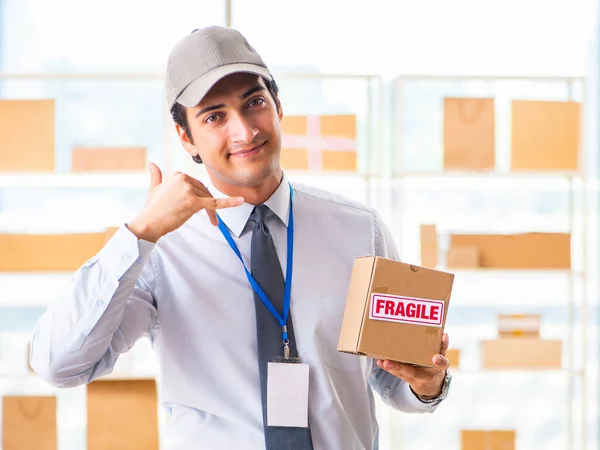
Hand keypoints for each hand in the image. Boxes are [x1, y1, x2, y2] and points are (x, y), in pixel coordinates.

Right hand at [128, 162, 243, 241]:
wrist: (149, 223)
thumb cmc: (152, 208)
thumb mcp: (154, 188)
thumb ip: (155, 175)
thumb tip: (151, 164)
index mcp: (178, 175)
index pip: (197, 184)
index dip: (200, 196)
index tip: (198, 206)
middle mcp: (184, 179)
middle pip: (205, 191)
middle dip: (208, 204)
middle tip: (211, 219)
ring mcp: (189, 190)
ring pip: (208, 199)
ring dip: (213, 212)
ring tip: (212, 222)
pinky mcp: (193, 202)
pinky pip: (214, 203)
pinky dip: (229, 202)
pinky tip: (240, 201)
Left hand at [377, 332, 449, 398]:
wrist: (431, 384)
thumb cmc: (435, 362)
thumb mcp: (442, 355)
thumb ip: (441, 345)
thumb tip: (442, 331)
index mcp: (439, 367)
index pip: (442, 363)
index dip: (440, 360)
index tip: (436, 358)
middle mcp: (427, 374)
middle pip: (414, 372)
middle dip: (401, 367)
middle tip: (390, 361)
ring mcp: (417, 378)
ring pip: (403, 373)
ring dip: (393, 367)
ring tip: (384, 361)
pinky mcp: (408, 379)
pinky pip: (397, 374)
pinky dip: (388, 367)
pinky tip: (380, 361)